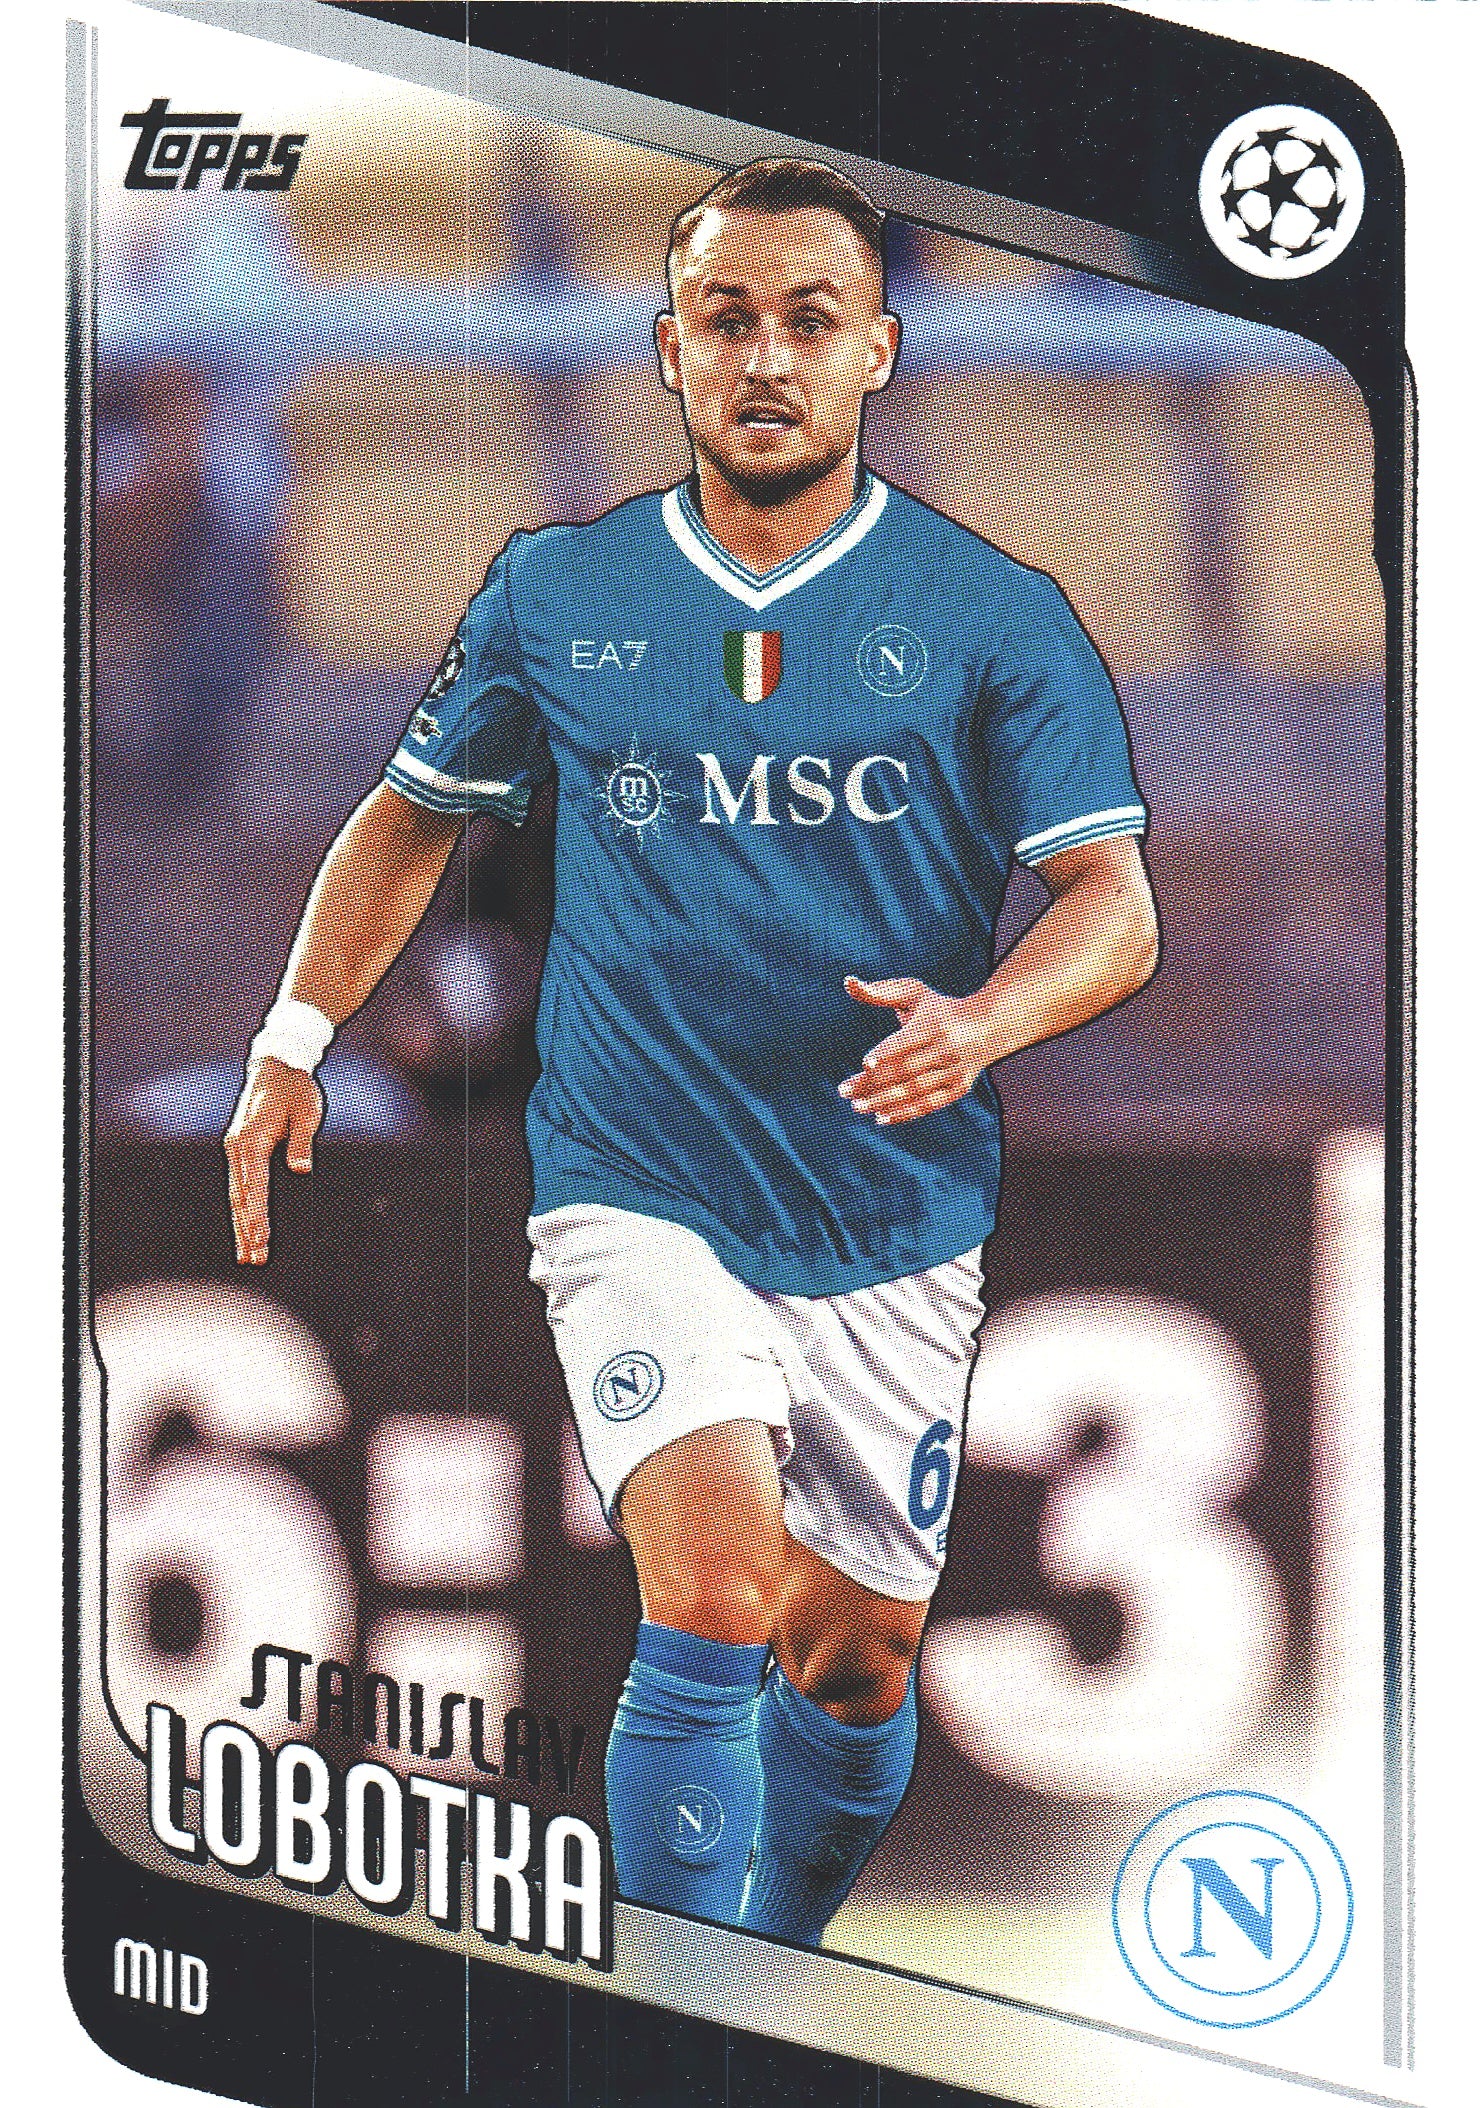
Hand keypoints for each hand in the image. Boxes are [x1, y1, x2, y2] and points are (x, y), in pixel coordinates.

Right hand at [223, 1057, 323, 1263]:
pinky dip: (242, 1208)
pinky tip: (245, 1227)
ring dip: (242, 1225)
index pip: (254, 1186)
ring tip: (247, 1256)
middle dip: (248, 1230)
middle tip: (255, 1260)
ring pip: (236, 1195)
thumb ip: (301, 1141)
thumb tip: (300, 1169)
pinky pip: (239, 1185)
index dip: (258, 1215)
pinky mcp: (239, 1149)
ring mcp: (235, 1148)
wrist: (277, 1065)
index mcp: (252, 1140)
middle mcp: (237, 1147)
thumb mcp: (307, 1113)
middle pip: (241, 1197)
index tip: (261, 1239)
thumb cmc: (297, 1089)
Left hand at [839, 976, 989, 1125]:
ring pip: (915, 1090)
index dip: (887, 1051)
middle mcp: (947, 1048)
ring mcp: (955, 1070)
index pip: (908, 1041)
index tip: (864, 1063)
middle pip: (906, 1069)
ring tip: (857, 1106)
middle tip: (844, 1091)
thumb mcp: (914, 993)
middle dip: (873, 1082)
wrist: (989, 1026)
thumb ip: (880, 991)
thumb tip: (848, 982)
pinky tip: (880, 1118)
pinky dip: (905, 1113)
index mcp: (935, 1023)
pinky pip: (929, 1104)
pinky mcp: (959, 1088)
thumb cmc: (940, 1008)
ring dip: (884, 1101)